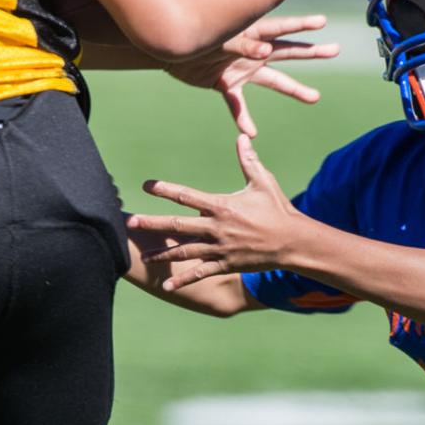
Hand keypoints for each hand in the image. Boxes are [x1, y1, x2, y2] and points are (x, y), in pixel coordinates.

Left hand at [128, 134, 299, 289]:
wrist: (293, 242)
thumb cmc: (278, 209)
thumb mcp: (263, 182)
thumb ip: (248, 160)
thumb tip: (242, 137)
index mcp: (221, 206)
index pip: (186, 196)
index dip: (165, 190)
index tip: (146, 185)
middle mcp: (216, 228)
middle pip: (177, 225)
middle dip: (152, 224)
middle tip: (131, 223)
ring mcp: (219, 248)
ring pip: (184, 252)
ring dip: (163, 254)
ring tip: (144, 257)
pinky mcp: (225, 264)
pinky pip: (200, 273)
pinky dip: (184, 280)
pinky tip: (167, 286)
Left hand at [166, 13, 338, 134]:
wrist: (165, 48)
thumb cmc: (191, 35)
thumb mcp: (219, 38)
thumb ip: (243, 44)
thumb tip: (265, 51)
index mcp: (250, 34)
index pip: (282, 28)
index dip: (303, 24)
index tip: (323, 22)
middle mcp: (251, 52)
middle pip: (288, 51)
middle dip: (312, 51)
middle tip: (336, 49)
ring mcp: (241, 69)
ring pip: (274, 80)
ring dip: (294, 88)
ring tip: (314, 96)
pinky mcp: (226, 85)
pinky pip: (238, 104)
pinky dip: (243, 117)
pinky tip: (250, 132)